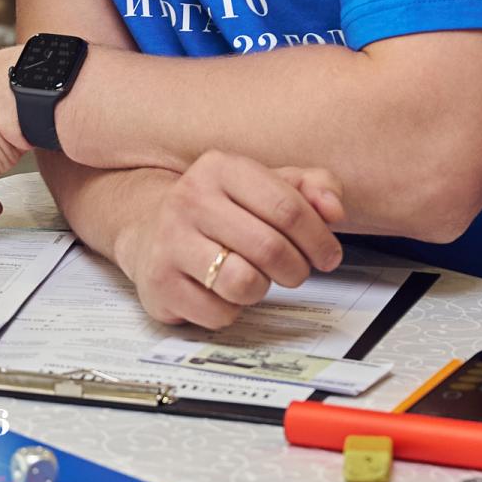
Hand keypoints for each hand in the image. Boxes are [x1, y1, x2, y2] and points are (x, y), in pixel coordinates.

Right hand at [112, 152, 344, 329]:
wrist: (148, 227)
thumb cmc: (219, 208)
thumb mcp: (265, 184)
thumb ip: (310, 186)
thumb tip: (333, 209)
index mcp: (220, 168)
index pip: (287, 207)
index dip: (319, 239)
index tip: (326, 255)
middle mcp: (190, 199)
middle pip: (270, 248)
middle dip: (295, 269)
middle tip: (293, 271)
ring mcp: (169, 241)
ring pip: (243, 283)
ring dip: (261, 289)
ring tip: (254, 277)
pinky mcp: (160, 282)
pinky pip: (218, 312)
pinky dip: (230, 310)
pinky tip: (220, 291)